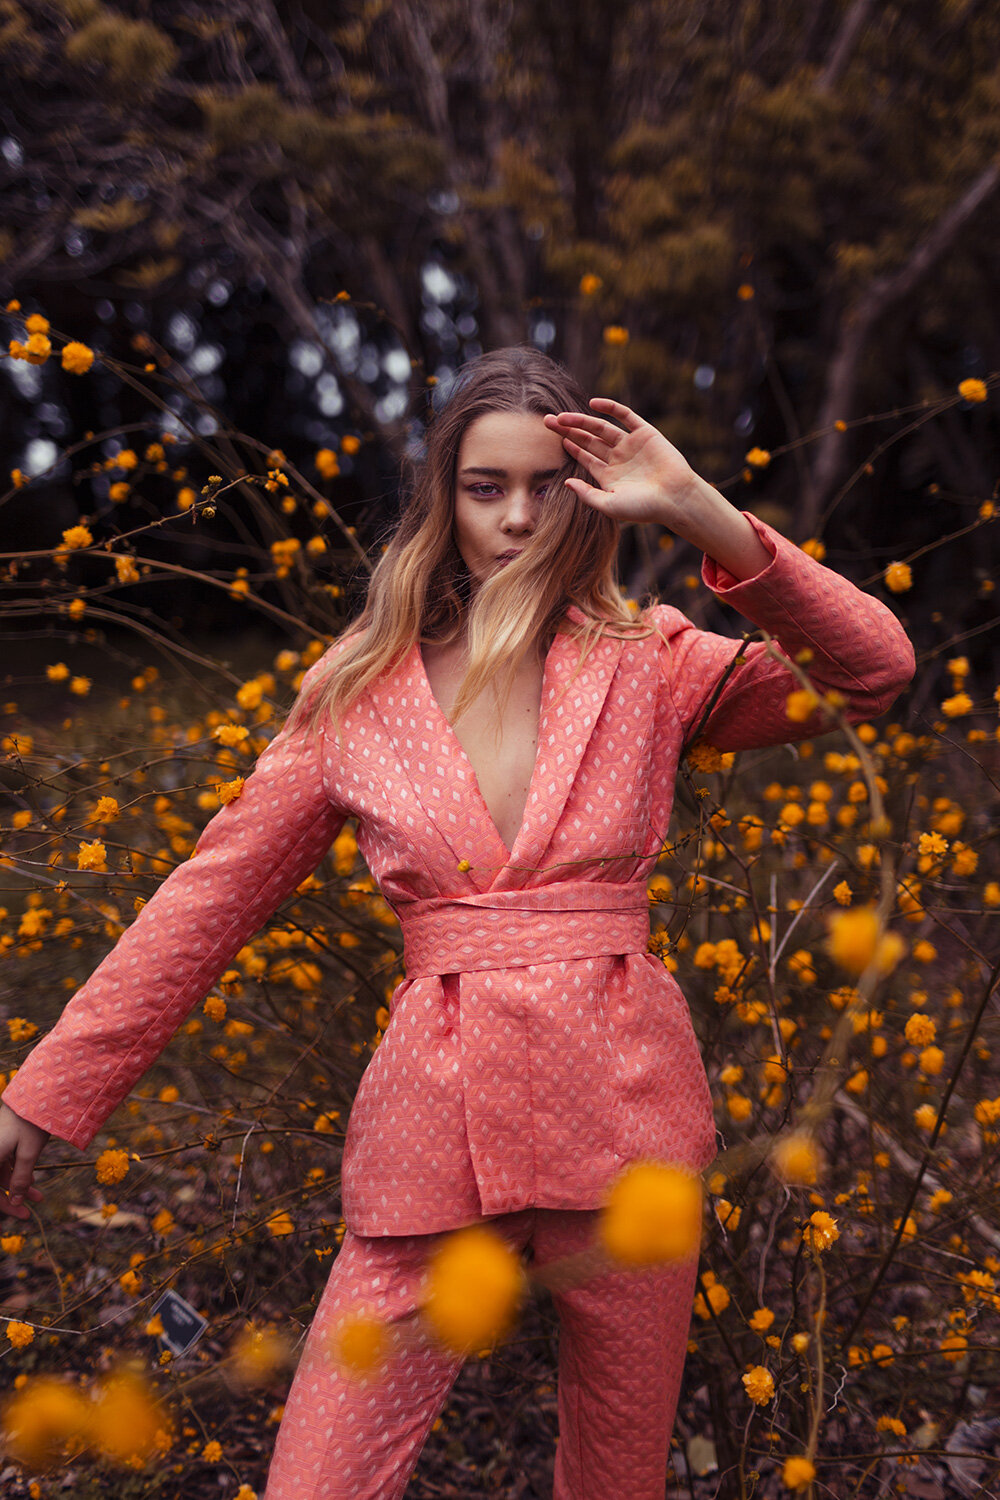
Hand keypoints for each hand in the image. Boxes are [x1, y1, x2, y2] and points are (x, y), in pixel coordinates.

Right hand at [0, 1101, 48, 1220]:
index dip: (4, 1206)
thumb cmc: (31, 1122)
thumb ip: (20, 1178)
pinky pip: (5, 1164)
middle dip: (12, 1199)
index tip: (22, 1216)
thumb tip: (16, 1201)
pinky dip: (17, 1173)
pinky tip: (32, 1182)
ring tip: (38, 1197)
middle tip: (28, 1213)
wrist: (37, 1093)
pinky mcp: (2, 1142)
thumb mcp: (28, 1153)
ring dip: (18, 1186)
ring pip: (2, 1175)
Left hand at [544, 398, 702, 530]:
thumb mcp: (609, 505)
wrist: (675, 498)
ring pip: (601, 428)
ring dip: (582, 421)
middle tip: (547, 421)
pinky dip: (610, 408)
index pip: (585, 457)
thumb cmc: (643, 508)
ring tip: (563, 416)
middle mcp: (618, 458)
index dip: (570, 446)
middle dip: (568, 431)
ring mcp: (631, 445)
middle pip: (588, 440)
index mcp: (609, 475)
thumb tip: (565, 482)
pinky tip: (593, 404)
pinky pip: (625, 416)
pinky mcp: (645, 433)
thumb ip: (586, 494)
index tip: (554, 438)